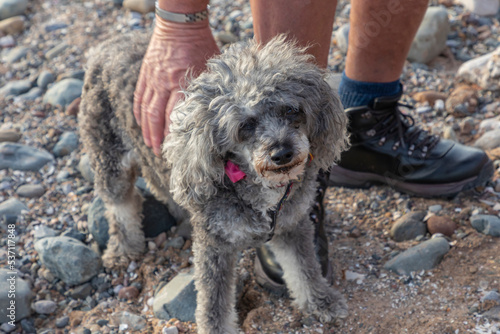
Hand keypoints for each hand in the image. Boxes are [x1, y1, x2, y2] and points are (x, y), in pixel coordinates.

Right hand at [133, 17, 218, 155]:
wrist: (179, 23)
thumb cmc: (201, 44)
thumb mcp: (210, 68)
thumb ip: (209, 90)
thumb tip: (216, 111)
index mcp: (181, 84)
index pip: (175, 116)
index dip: (175, 135)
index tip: (179, 148)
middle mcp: (164, 84)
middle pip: (157, 118)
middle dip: (158, 138)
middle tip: (161, 153)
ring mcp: (152, 79)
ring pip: (145, 111)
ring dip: (147, 130)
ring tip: (150, 145)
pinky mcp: (145, 74)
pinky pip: (139, 97)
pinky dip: (139, 113)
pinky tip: (141, 124)